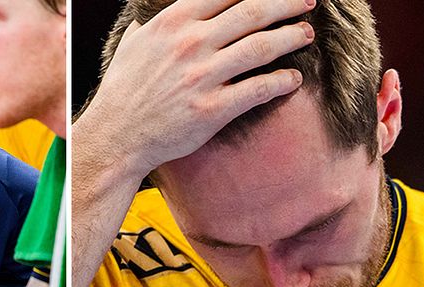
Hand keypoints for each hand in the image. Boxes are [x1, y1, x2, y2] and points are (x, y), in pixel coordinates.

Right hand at [78, 0, 315, 177]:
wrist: (115, 137)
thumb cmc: (123, 92)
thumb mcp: (133, 45)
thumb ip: (152, 22)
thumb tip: (155, 11)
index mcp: (173, 22)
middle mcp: (190, 44)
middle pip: (252, 11)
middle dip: (286, 3)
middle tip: (307, 2)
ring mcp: (202, 77)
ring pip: (261, 47)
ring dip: (291, 37)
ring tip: (306, 34)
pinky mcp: (212, 109)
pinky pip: (258, 89)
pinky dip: (281, 81)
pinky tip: (293, 79)